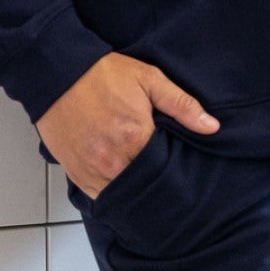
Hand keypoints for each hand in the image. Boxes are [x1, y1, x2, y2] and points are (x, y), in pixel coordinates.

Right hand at [38, 51, 217, 200]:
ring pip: (123, 196)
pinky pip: (100, 197)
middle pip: (146, 186)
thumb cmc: (103, 74)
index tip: (183, 171)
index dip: (175, 170)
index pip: (166, 169)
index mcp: (136, 138)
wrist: (56, 73)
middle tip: (169, 185)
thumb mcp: (148, 79)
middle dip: (158, 185)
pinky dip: (114, 195)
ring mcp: (93, 170)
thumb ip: (182, 105)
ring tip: (148, 188)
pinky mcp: (77, 174)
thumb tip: (212, 127)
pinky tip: (125, 189)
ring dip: (136, 193)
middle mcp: (114, 161)